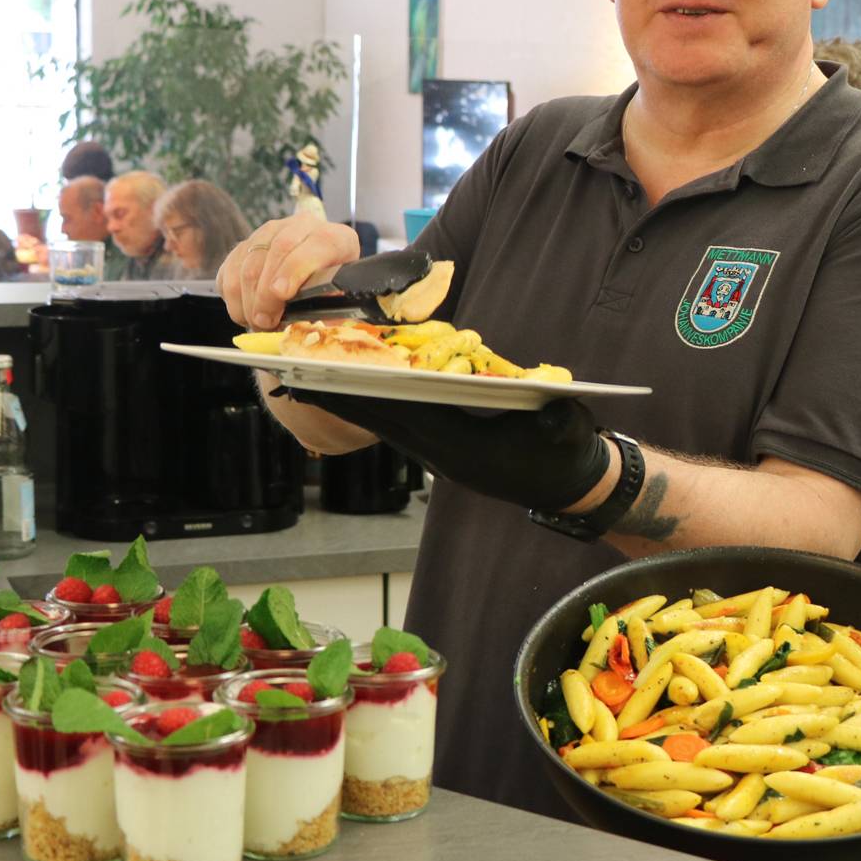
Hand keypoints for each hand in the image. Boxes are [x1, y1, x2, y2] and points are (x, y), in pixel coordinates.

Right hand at [218, 215, 360, 328]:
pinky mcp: (246, 244)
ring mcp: (270, 232)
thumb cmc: (334, 285)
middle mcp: (300, 227)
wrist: (325, 262)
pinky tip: (245, 310)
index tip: (281, 294)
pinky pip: (229, 269)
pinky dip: (232, 295)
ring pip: (246, 262)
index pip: (310, 247)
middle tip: (264, 322)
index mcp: (334, 239)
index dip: (292, 271)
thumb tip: (306, 331)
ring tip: (255, 322)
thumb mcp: (343, 297)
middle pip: (274, 254)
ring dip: (245, 298)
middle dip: (264, 294)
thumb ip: (329, 310)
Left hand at [282, 388, 612, 514]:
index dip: (365, 399)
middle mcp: (443, 457)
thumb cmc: (567, 455)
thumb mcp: (570, 433)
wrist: (570, 487)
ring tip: (307, 377)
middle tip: (291, 373)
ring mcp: (439, 456)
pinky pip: (396, 428)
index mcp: (466, 451)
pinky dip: (370, 408)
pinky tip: (349, 390)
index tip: (325, 380)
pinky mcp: (442, 451)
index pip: (406, 421)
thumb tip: (559, 410)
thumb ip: (562, 422)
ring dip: (346, 402)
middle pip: (381, 423)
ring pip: (383, 426)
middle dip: (337, 397)